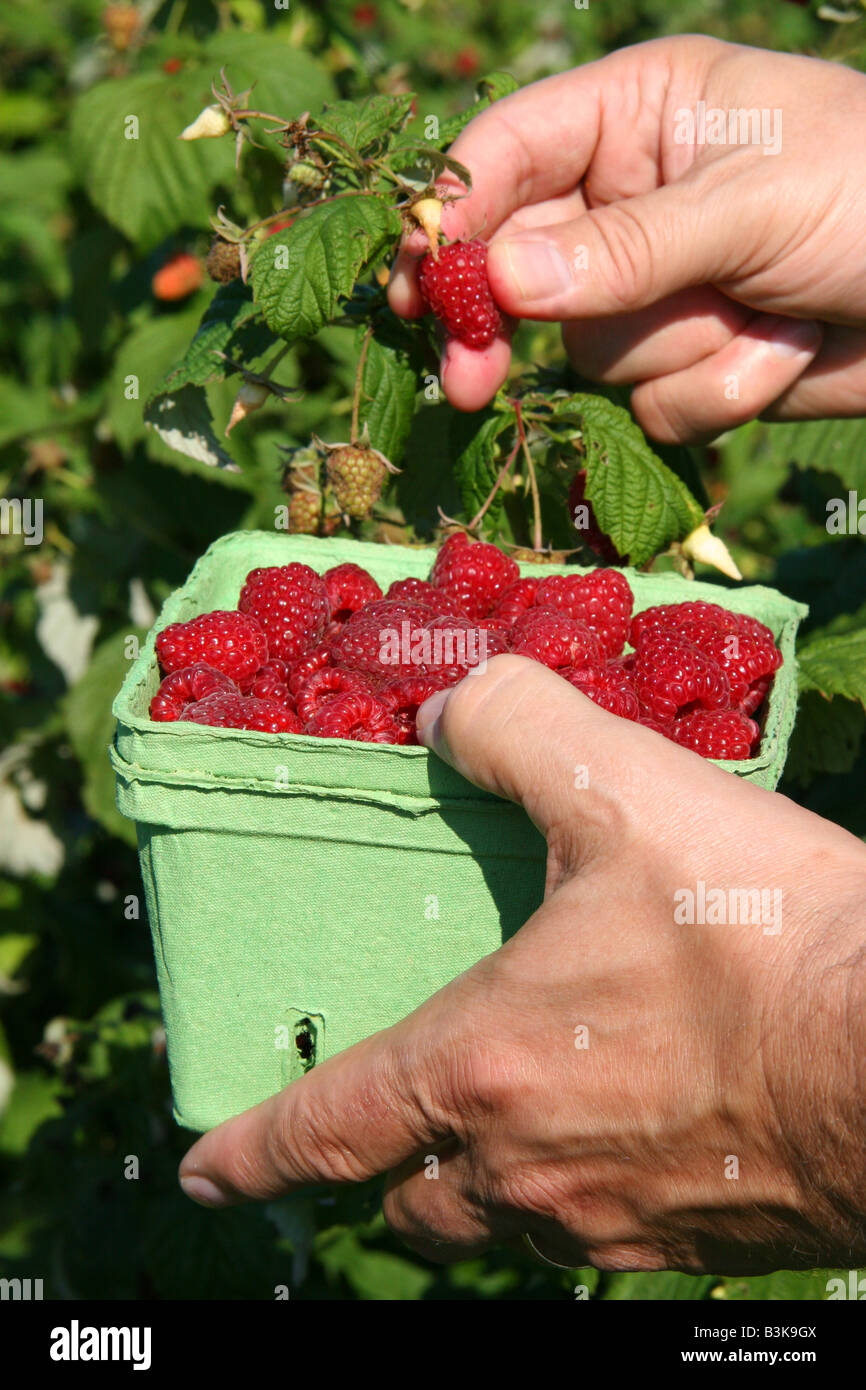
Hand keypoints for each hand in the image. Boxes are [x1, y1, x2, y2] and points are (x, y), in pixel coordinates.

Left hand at [179, 657, 865, 1273]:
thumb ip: (517, 730)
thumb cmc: (763, 938)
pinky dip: (570, 1197)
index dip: (252, 1152)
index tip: (204, 1172)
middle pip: (408, 1207)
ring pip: (498, 1233)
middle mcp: (528, 1172)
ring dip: (475, 1189)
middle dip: (379, 1173)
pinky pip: (592, 1241)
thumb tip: (453, 708)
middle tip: (380, 1130)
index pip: (326, 1132)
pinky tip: (618, 1133)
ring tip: (498, 1126)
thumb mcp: (627, 793)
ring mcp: (613, 1225)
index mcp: (485, 1068)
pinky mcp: (693, 1243)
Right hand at [389, 36, 865, 442]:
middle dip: (509, 326)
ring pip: (596, 354)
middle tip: (470, 382)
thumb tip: (504, 285)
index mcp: (636, 115)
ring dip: (681, 350)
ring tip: (768, 311)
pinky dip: (720, 392)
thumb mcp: (750, 203)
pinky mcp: (691, 362)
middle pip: (520, 271)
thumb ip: (626, 247)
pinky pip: (654, 405)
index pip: (507, 157)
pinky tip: (786, 348)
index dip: (451, 222)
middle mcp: (629, 201)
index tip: (417, 290)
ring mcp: (657, 289)